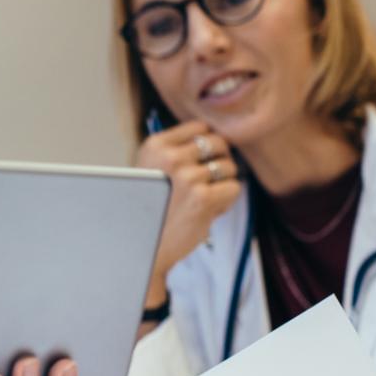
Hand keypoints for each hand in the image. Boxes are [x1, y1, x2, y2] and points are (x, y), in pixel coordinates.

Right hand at [136, 120, 242, 301]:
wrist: (141, 248)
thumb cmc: (151, 210)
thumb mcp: (152, 170)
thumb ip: (176, 151)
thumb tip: (218, 138)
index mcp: (155, 146)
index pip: (201, 128)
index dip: (207, 146)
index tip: (198, 163)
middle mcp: (170, 157)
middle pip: (219, 143)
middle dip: (219, 162)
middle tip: (206, 183)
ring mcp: (187, 177)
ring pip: (230, 167)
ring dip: (222, 185)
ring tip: (202, 201)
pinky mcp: (203, 198)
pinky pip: (234, 188)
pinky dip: (226, 202)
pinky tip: (207, 212)